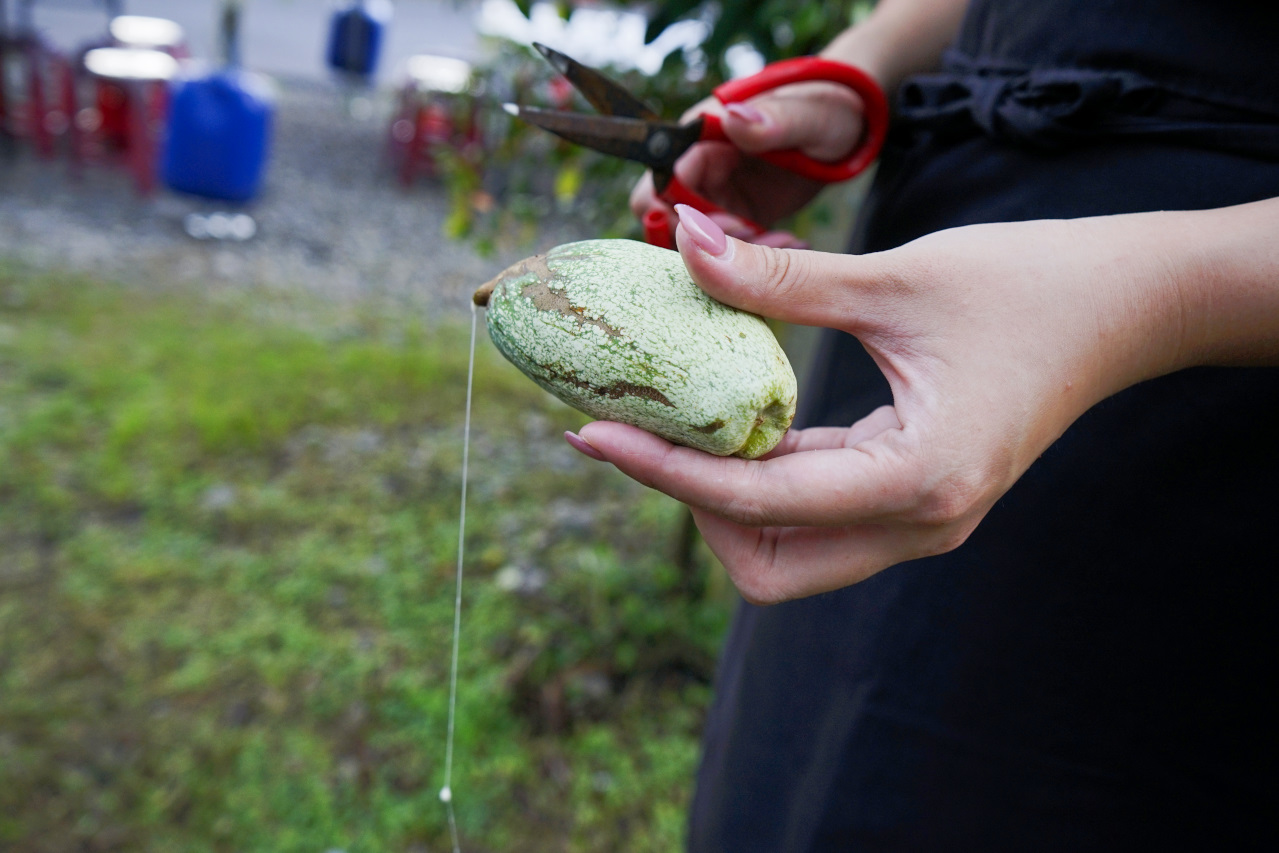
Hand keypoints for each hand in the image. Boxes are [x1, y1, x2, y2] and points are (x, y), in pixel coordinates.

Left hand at [570, 205, 1205, 602]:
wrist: (1128, 307)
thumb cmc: (1030, 286)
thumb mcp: (898, 279)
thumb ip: (784, 281)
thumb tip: (682, 246)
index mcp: (917, 483)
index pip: (756, 502)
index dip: (664, 470)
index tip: (593, 433)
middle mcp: (919, 525)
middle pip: (768, 567)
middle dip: (696, 508)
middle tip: (652, 429)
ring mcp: (920, 521)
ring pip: (790, 550)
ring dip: (726, 495)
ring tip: (677, 417)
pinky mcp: (916, 499)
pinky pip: (819, 514)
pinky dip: (765, 478)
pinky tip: (734, 416)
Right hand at [629, 81, 868, 246]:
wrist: (852, 122)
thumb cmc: (827, 105)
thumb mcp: (807, 114)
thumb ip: (771, 120)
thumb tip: (734, 118)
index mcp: (703, 134)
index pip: (663, 181)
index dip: (685, 212)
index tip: (733, 224)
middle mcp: (700, 166)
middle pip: (666, 218)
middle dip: (705, 240)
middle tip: (754, 236)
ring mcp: (717, 194)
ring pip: (697, 241)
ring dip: (733, 254)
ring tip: (785, 242)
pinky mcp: (738, 215)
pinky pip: (728, 250)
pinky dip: (755, 258)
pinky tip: (793, 243)